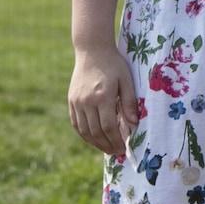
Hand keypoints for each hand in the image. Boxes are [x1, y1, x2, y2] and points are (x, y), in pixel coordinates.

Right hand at [68, 45, 138, 160]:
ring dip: (95, 143)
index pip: (109, 126)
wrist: (92, 51)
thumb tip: (133, 124)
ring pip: (84, 130)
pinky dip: (84, 134)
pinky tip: (93, 139)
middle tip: (117, 152)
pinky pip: (76, 123)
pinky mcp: (71, 100)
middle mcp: (87, 101)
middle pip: (96, 131)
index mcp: (103, 96)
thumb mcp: (127, 81)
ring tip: (106, 149)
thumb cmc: (114, 65)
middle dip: (107, 145)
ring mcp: (76, 101)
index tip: (124, 148)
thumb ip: (129, 102)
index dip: (116, 140)